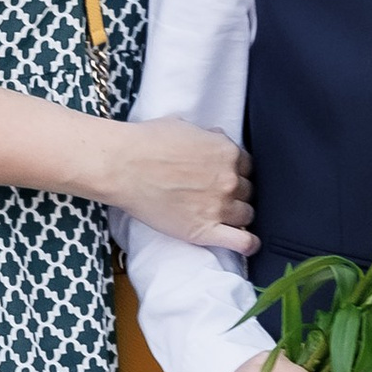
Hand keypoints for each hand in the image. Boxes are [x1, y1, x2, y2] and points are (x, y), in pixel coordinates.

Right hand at [106, 122, 253, 251]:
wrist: (123, 166)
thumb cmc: (147, 143)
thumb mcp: (186, 127)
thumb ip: (209, 137)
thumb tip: (216, 139)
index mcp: (227, 153)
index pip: (248, 166)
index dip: (236, 172)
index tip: (225, 177)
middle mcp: (229, 180)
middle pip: (248, 191)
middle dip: (235, 193)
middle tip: (216, 195)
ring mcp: (219, 207)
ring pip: (247, 215)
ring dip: (238, 216)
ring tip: (222, 216)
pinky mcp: (205, 230)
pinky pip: (242, 242)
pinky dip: (248, 245)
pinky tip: (247, 244)